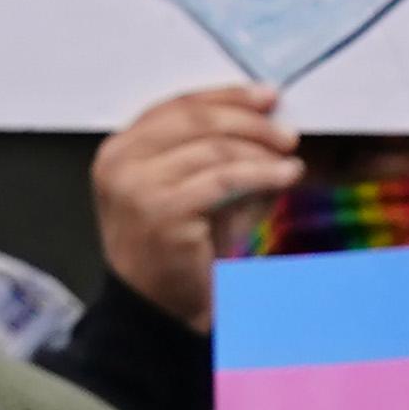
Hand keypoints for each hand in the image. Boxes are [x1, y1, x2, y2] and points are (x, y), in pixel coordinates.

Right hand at [91, 84, 302, 332]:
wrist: (157, 312)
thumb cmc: (179, 252)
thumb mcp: (196, 190)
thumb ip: (220, 154)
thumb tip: (271, 122)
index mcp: (119, 150)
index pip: (178, 106)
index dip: (227, 97)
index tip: (267, 97)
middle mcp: (120, 162)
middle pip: (196, 119)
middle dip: (249, 121)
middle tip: (285, 132)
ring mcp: (136, 186)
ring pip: (214, 148)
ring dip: (261, 151)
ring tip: (289, 161)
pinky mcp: (162, 210)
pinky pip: (224, 179)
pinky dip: (262, 173)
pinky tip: (285, 176)